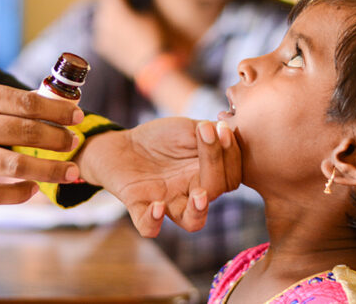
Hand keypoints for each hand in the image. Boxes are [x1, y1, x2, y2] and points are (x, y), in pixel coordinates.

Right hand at [0, 73, 84, 204]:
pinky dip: (14, 194)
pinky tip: (29, 193)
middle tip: (76, 143)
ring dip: (46, 169)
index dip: (55, 110)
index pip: (22, 101)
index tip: (76, 115)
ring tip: (67, 171)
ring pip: (12, 163)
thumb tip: (29, 106)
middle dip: (58, 138)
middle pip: (24, 131)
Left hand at [75, 117, 240, 236]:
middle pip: (215, 191)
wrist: (123, 144)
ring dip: (198, 211)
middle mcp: (192, 194)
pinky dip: (153, 221)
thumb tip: (228, 130)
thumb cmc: (161, 139)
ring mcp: (167, 203)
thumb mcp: (188, 129)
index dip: (232, 155)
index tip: (222, 129)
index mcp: (207, 176)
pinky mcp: (139, 207)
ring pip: (192, 222)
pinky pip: (148, 226)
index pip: (231, 174)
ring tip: (199, 196)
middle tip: (207, 134)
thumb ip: (210, 132)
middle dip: (216, 164)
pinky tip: (157, 205)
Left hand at [93, 0, 162, 77]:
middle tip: (128, 6)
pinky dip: (109, 31)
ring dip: (111, 17)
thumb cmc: (154, 37)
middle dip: (114, 3)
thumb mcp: (150, 14)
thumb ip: (136, 3)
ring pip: (102, 19)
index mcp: (115, 10)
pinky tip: (122, 35)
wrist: (152, 66)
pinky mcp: (102, 48)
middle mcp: (103, 21)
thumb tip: (132, 0)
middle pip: (105, 5)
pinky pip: (102, 33)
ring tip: (125, 21)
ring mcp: (100, 36)